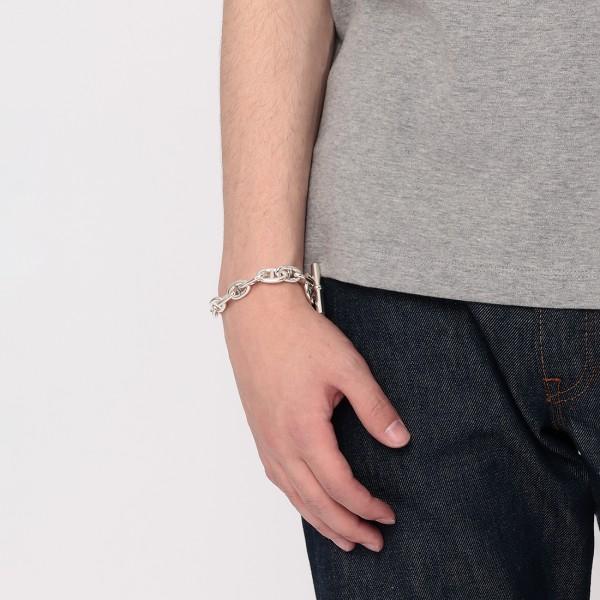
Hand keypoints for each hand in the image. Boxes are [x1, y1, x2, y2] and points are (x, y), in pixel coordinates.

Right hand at [221, 281, 410, 551]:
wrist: (258, 313)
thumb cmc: (300, 336)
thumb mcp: (348, 367)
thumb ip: (375, 407)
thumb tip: (400, 440)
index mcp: (304, 431)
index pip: (340, 486)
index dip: (366, 506)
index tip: (388, 515)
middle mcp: (280, 443)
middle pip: (315, 502)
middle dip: (346, 527)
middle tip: (371, 543)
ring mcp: (265, 439)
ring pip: (293, 495)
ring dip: (320, 520)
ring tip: (343, 537)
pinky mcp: (259, 430)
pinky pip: (278, 478)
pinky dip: (297, 500)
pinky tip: (307, 500)